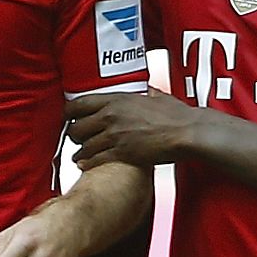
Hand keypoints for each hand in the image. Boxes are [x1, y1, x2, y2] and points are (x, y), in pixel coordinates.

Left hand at [65, 89, 196, 167]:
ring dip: (79, 152)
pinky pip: (95, 160)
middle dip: (74, 135)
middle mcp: (111, 116)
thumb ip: (147, 94)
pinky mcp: (122, 153)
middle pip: (76, 128)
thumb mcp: (158, 96)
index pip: (79, 104)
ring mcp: (115, 135)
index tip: (69, 118)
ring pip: (84, 146)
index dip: (70, 113)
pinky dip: (87, 164)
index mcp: (116, 100)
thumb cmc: (177, 115)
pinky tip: (85, 165)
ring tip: (77, 156)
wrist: (187, 132)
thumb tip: (149, 91)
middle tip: (76, 139)